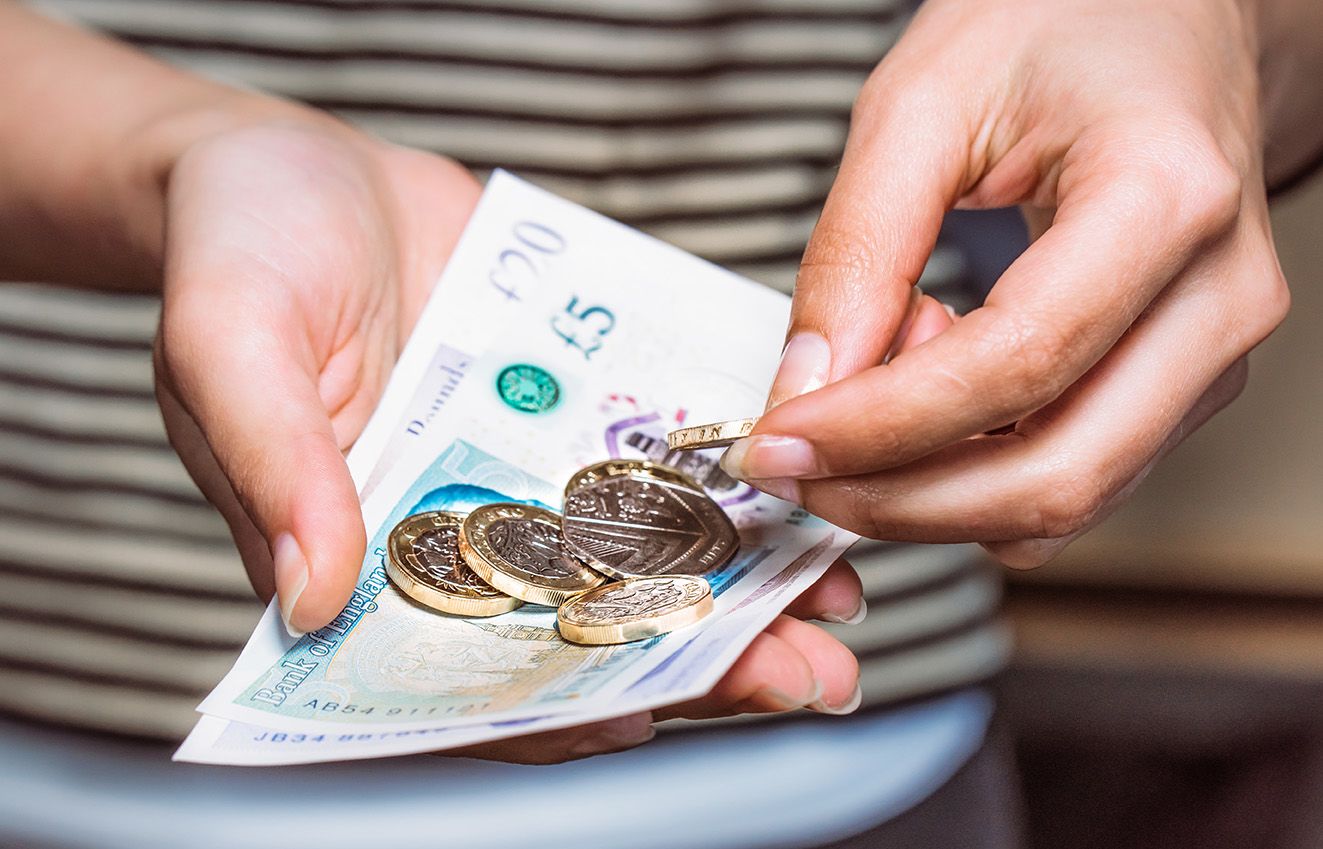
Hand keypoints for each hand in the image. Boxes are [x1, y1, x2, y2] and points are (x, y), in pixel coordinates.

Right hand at [152, 118, 863, 762]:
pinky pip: (651, 457)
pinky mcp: (567, 408)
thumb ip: (276, 466)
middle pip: (575, 625)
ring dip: (735, 585)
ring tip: (831, 599)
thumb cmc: (236, 246)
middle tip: (800, 672)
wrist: (293, 161)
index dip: (552, 710)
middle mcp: (450, 532)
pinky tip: (801, 493)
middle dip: (691, 658)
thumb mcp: (230, 342)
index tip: (650, 716)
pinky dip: (724, 482)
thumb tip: (311, 599)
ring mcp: (519, 472)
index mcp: (358, 557)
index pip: (458, 673)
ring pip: (634, 554)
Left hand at [720, 0, 1291, 567]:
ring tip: (880, 380)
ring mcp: (1213, 352)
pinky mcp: (1183, 385)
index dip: (879, 427)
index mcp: (1166, 196)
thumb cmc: (1060, 27)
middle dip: (900, 499)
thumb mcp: (922, 104)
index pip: (1015, 364)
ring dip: (936, 491)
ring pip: (1067, 499)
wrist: (1159, 22)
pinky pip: (1075, 478)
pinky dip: (979, 471)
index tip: (781, 442)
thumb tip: (808, 389)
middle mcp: (1217, 295)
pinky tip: (934, 393)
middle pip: (1056, 472)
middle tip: (799, 468)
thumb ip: (856, 252)